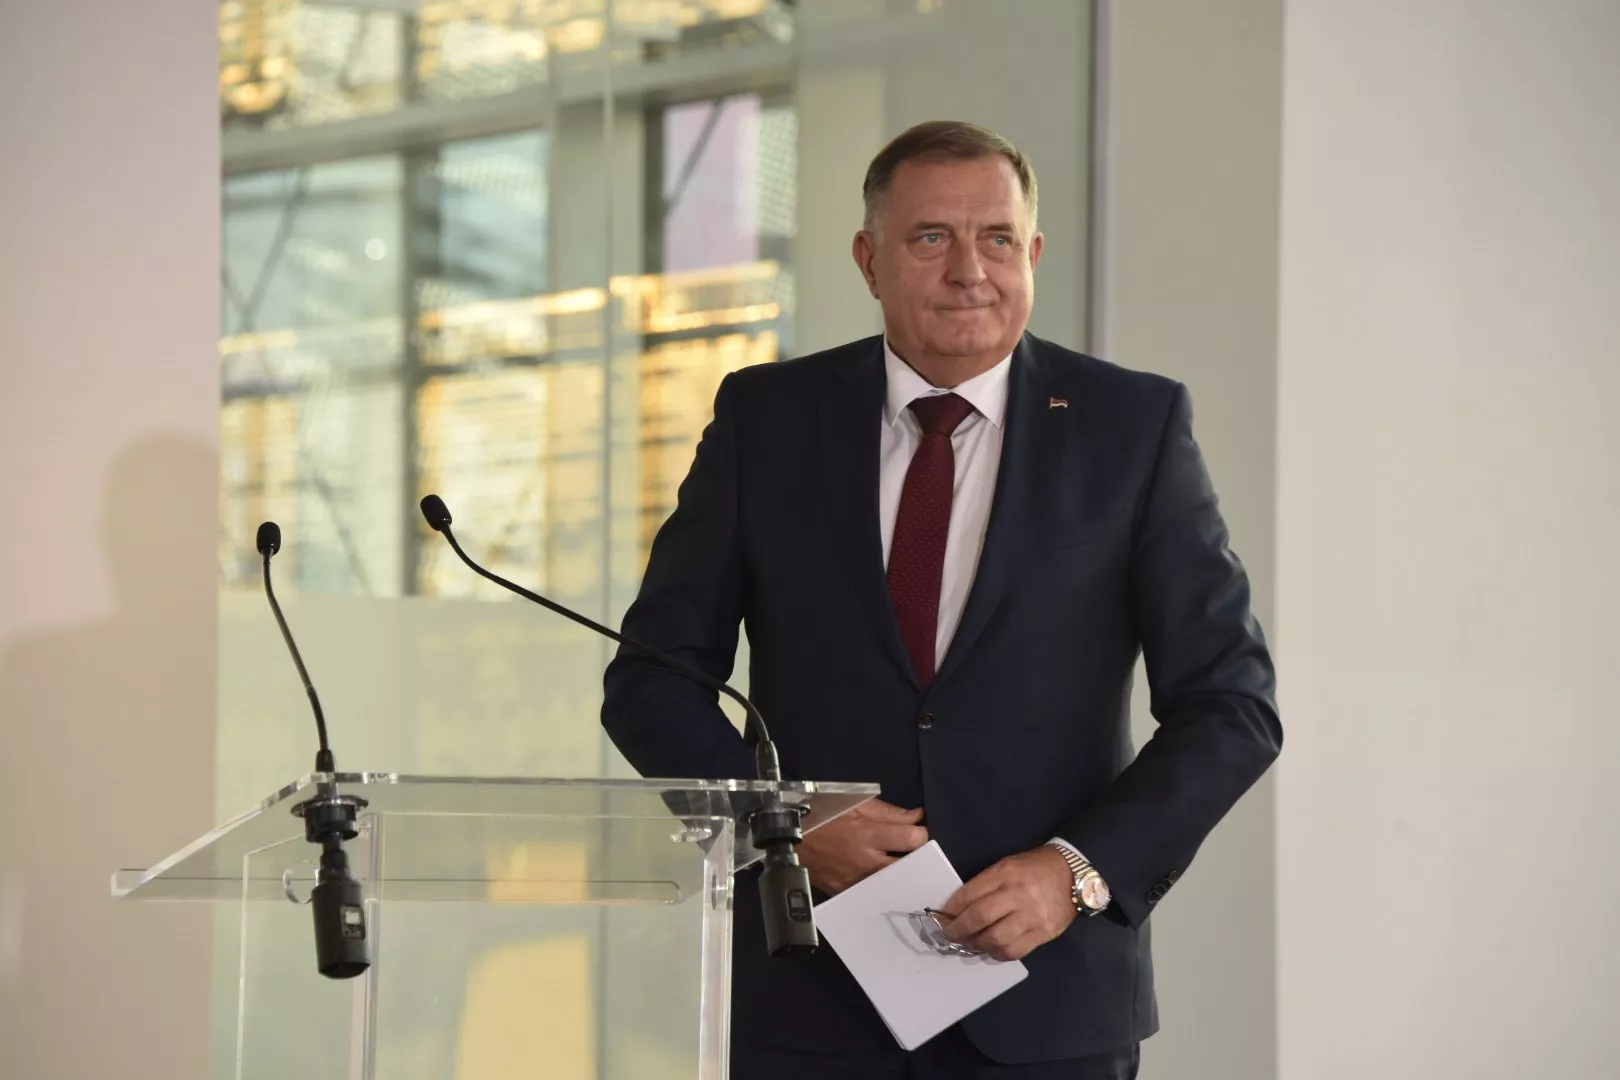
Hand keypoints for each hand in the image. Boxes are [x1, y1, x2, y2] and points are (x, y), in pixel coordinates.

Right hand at [796, 799, 927, 895]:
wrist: (788, 835)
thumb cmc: (823, 813)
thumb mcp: (856, 804)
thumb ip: (889, 812)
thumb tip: (918, 816)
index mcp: (868, 834)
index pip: (912, 839)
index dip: (922, 834)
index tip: (919, 832)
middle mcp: (866, 861)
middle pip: (908, 866)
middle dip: (917, 858)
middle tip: (914, 852)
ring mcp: (856, 880)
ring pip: (892, 883)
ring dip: (900, 874)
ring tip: (900, 865)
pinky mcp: (845, 892)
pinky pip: (871, 892)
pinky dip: (879, 886)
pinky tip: (880, 879)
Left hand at [935, 846, 1075, 961]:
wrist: (1072, 874)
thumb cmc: (1034, 868)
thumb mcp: (1007, 866)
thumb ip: (986, 884)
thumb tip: (960, 907)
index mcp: (1005, 873)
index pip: (970, 893)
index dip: (952, 909)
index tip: (943, 918)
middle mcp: (1017, 894)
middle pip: (980, 917)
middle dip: (959, 930)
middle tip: (950, 935)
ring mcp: (1031, 916)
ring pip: (996, 938)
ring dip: (977, 945)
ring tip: (970, 944)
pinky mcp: (1043, 933)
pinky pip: (1015, 951)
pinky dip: (998, 953)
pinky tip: (992, 949)